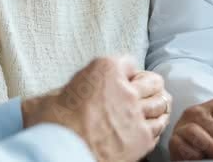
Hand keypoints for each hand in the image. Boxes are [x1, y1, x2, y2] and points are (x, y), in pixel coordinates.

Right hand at [21, 56, 164, 161]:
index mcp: (105, 69)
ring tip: (156, 105)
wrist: (60, 149)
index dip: (127, 71)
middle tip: (148, 89)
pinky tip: (152, 125)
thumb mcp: (56, 92)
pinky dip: (156, 125)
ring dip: (157, 103)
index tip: (125, 77)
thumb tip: (71, 93)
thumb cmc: (53, 122)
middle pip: (152, 81)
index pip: (128, 62)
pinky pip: (157, 127)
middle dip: (149, 84)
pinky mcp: (142, 138)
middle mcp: (126, 88)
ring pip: (160, 103)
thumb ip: (75, 87)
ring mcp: (136, 113)